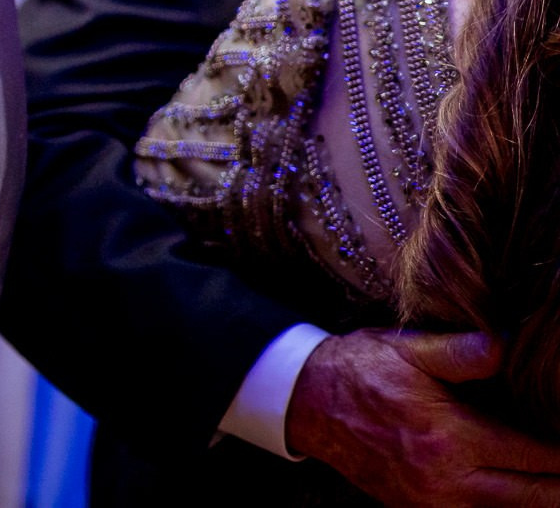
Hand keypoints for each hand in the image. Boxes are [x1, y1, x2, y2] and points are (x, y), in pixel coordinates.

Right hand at [288, 328, 559, 505]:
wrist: (304, 401)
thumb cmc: (358, 369)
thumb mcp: (408, 349)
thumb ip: (463, 351)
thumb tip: (510, 345)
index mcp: (450, 437)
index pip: (533, 457)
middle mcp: (445, 479)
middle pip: (530, 496)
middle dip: (558, 483)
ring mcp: (430, 500)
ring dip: (532, 496)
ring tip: (551, 480)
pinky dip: (498, 503)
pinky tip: (508, 487)